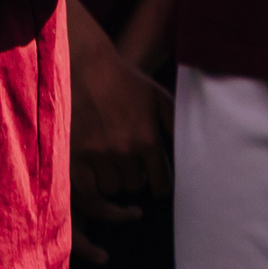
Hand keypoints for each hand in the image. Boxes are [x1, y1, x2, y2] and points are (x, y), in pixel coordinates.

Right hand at [69, 21, 171, 262]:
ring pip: (111, 189)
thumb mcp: (161, 100)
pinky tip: (100, 192)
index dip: (161, 187)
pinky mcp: (71, 158)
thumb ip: (176, 127)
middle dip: (137, 179)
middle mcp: (122, 150)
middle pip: (135, 186)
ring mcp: (95, 156)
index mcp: (147, 138)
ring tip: (115, 169)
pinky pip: (85, 194)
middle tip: (134, 169)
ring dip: (115, 182)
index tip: (159, 187)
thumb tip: (196, 150)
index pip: (161, 181)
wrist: (87, 69)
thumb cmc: (128, 84)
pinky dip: (94, 199)